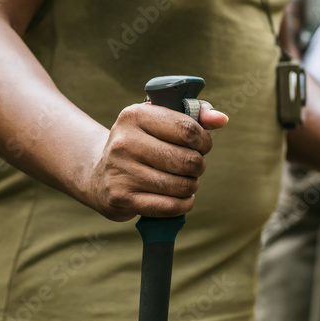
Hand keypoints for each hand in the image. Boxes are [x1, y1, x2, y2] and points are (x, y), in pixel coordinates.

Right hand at [84, 101, 228, 220]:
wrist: (98, 174)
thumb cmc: (141, 142)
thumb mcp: (160, 119)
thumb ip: (194, 113)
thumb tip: (221, 119)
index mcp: (135, 115)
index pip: (186, 129)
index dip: (204, 140)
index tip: (203, 145)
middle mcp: (124, 142)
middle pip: (186, 160)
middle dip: (198, 165)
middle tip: (194, 166)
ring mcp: (120, 171)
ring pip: (179, 185)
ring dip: (191, 186)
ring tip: (185, 181)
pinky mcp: (121, 198)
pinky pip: (168, 206)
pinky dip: (182, 205)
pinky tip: (180, 198)